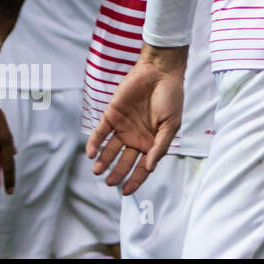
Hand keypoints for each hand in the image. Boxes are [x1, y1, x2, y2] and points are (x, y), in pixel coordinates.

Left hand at [86, 45, 185, 194]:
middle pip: (124, 161)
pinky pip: (100, 133)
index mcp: (152, 142)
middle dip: (116, 173)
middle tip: (109, 182)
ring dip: (103, 161)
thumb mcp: (171, 124)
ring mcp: (122, 127)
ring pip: (109, 150)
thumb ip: (160, 146)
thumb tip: (150, 166)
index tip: (126, 191)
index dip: (135, 179)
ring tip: (98, 171)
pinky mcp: (111, 116)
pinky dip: (94, 143)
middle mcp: (136, 137)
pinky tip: (92, 153)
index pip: (142, 166)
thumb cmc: (171, 97)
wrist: (159, 72)